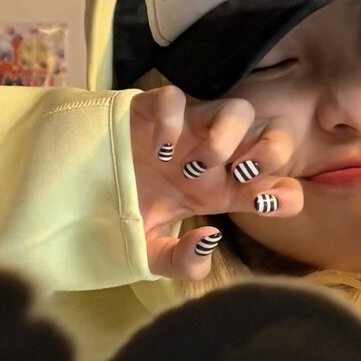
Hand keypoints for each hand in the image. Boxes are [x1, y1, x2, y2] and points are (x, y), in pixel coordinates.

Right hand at [129, 87, 303, 279]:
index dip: (284, 192)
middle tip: (239, 176)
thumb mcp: (152, 253)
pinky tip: (160, 150)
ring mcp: (189, 131)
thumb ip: (182, 261)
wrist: (77, 192)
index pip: (278, 183)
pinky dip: (173, 121)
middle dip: (270, 152)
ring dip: (226, 138)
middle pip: (275, 133)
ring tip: (195, 167)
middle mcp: (217, 157)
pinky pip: (176, 98)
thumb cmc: (126, 215)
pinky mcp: (154, 111)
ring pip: (238, 109)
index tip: (265, 203)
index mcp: (225, 190)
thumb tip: (209, 239)